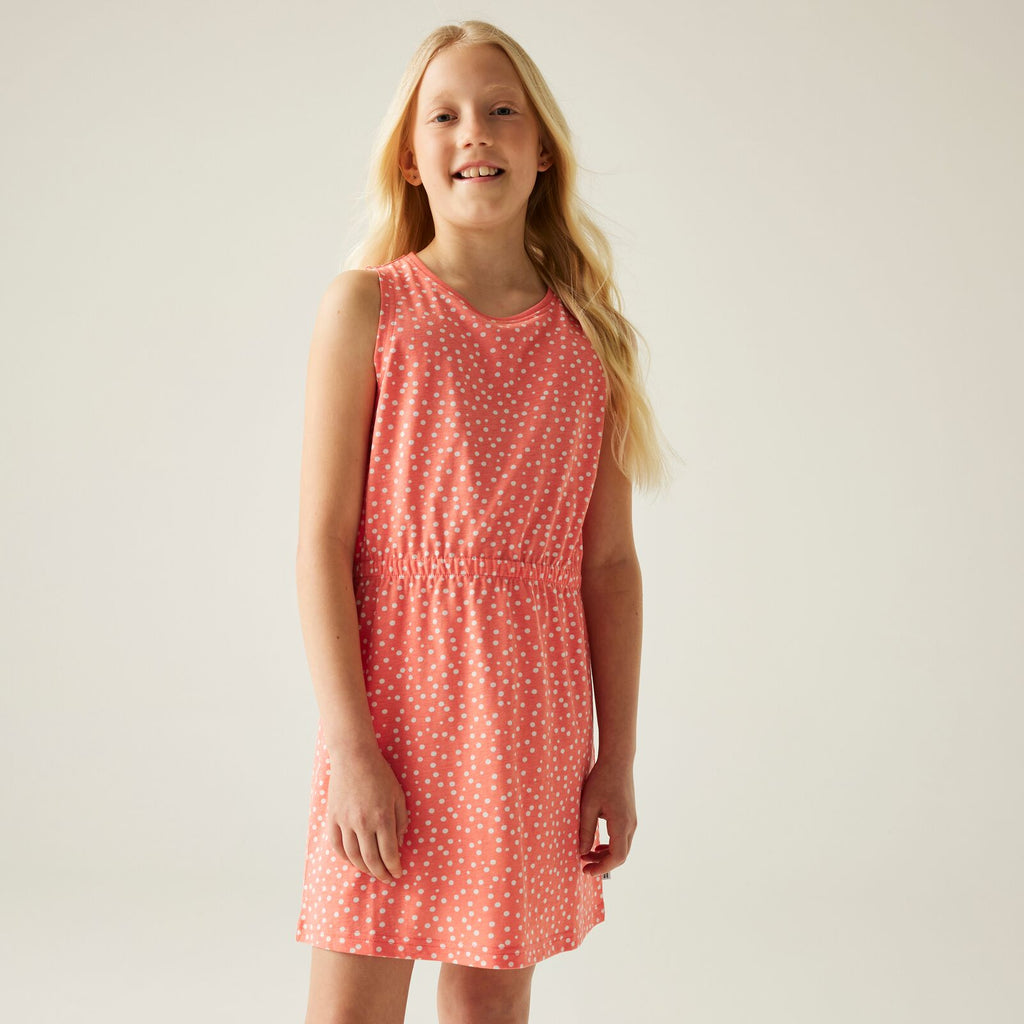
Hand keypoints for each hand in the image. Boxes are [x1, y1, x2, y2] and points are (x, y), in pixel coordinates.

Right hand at [326, 745, 409, 882]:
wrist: (354, 756)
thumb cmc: (380, 774)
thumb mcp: (398, 795)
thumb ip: (401, 821)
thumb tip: (399, 844)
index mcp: (383, 817)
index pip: (389, 853)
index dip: (394, 867)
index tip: (398, 873)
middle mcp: (363, 823)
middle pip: (371, 860)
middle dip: (381, 873)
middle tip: (387, 878)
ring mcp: (345, 822)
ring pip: (353, 856)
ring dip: (364, 868)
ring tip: (372, 871)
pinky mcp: (332, 818)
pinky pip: (337, 846)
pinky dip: (345, 858)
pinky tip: (353, 861)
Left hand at [578, 757, 636, 875]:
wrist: (618, 760)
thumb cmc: (601, 780)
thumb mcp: (587, 806)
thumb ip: (585, 830)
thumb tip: (582, 852)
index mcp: (621, 823)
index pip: (617, 857)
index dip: (602, 868)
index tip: (586, 871)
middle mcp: (631, 825)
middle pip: (621, 855)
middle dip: (602, 863)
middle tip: (584, 865)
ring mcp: (633, 820)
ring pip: (623, 847)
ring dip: (607, 855)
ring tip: (588, 855)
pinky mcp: (630, 816)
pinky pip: (623, 838)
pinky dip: (611, 845)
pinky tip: (598, 844)